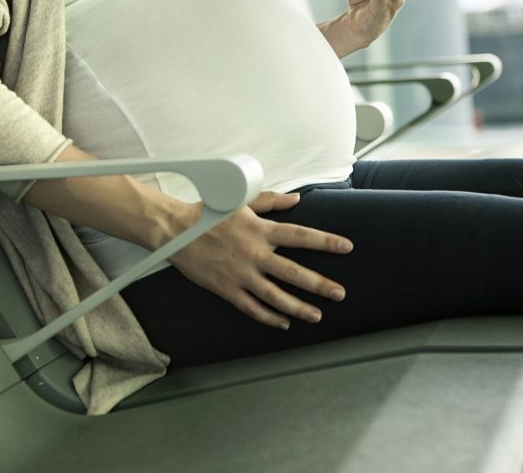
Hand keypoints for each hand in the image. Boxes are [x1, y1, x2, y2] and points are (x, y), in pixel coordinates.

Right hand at [169, 192, 352, 328]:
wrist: (175, 232)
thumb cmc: (208, 213)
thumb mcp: (241, 201)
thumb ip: (271, 201)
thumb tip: (296, 200)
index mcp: (260, 230)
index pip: (301, 236)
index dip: (326, 242)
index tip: (346, 247)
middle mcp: (254, 254)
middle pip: (293, 273)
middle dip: (320, 285)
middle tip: (339, 293)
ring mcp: (240, 275)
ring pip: (276, 297)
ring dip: (299, 307)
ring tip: (317, 315)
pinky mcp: (227, 289)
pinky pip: (252, 308)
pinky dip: (270, 317)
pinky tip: (284, 322)